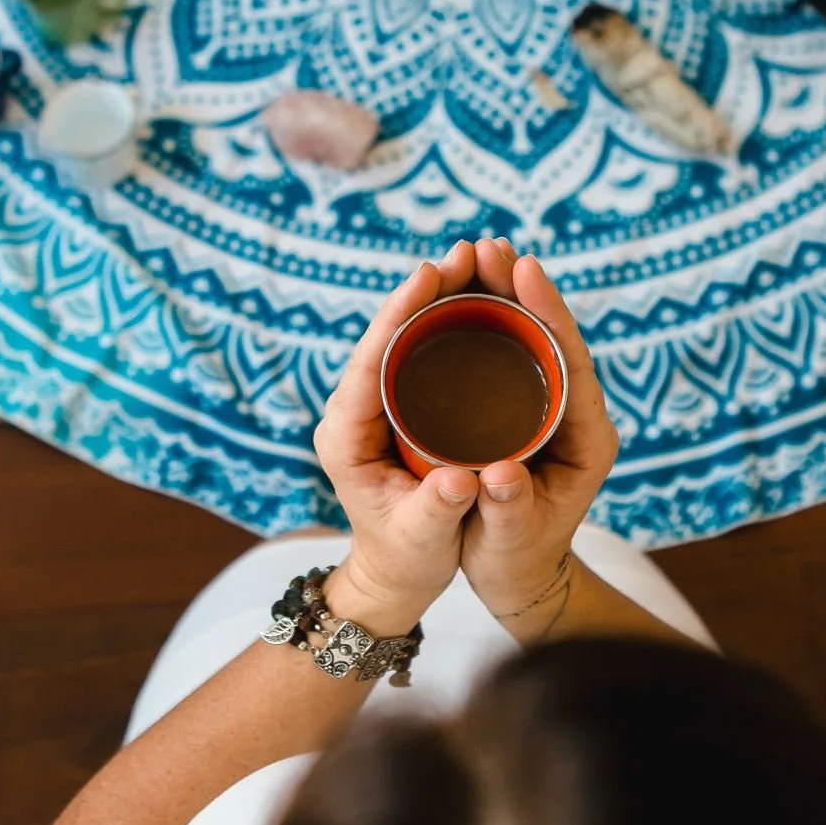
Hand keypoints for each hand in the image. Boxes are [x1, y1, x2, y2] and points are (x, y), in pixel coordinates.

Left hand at [312, 242, 489, 631]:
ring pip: (403, 336)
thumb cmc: (408, 558)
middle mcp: (353, 410)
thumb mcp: (423, 539)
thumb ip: (438, 508)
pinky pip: (418, 351)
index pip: (368, 360)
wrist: (396, 574)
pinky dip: (446, 320)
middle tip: (465, 250)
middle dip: (423, 290)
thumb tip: (466, 478)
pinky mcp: (395, 404)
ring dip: (438, 296)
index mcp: (345, 435)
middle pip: (386, 335)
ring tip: (476, 257)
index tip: (425, 276)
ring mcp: (373, 404)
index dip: (396, 314)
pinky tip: (479, 294)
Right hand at [456, 240, 619, 621]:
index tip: (524, 271)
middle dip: (520, 289)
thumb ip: (509, 510)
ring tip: (471, 253)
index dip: (549, 312)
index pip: (572, 359)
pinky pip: (507, 353)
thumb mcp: (510, 540)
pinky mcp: (523, 407)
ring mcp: (548, 406)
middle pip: (550, 336)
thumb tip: (499, 476)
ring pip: (528, 337)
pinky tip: (456, 292)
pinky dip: (484, 320)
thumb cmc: (515, 559)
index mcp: (587, 437)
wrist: (518, 577)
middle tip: (486, 246)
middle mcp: (573, 412)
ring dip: (500, 295)